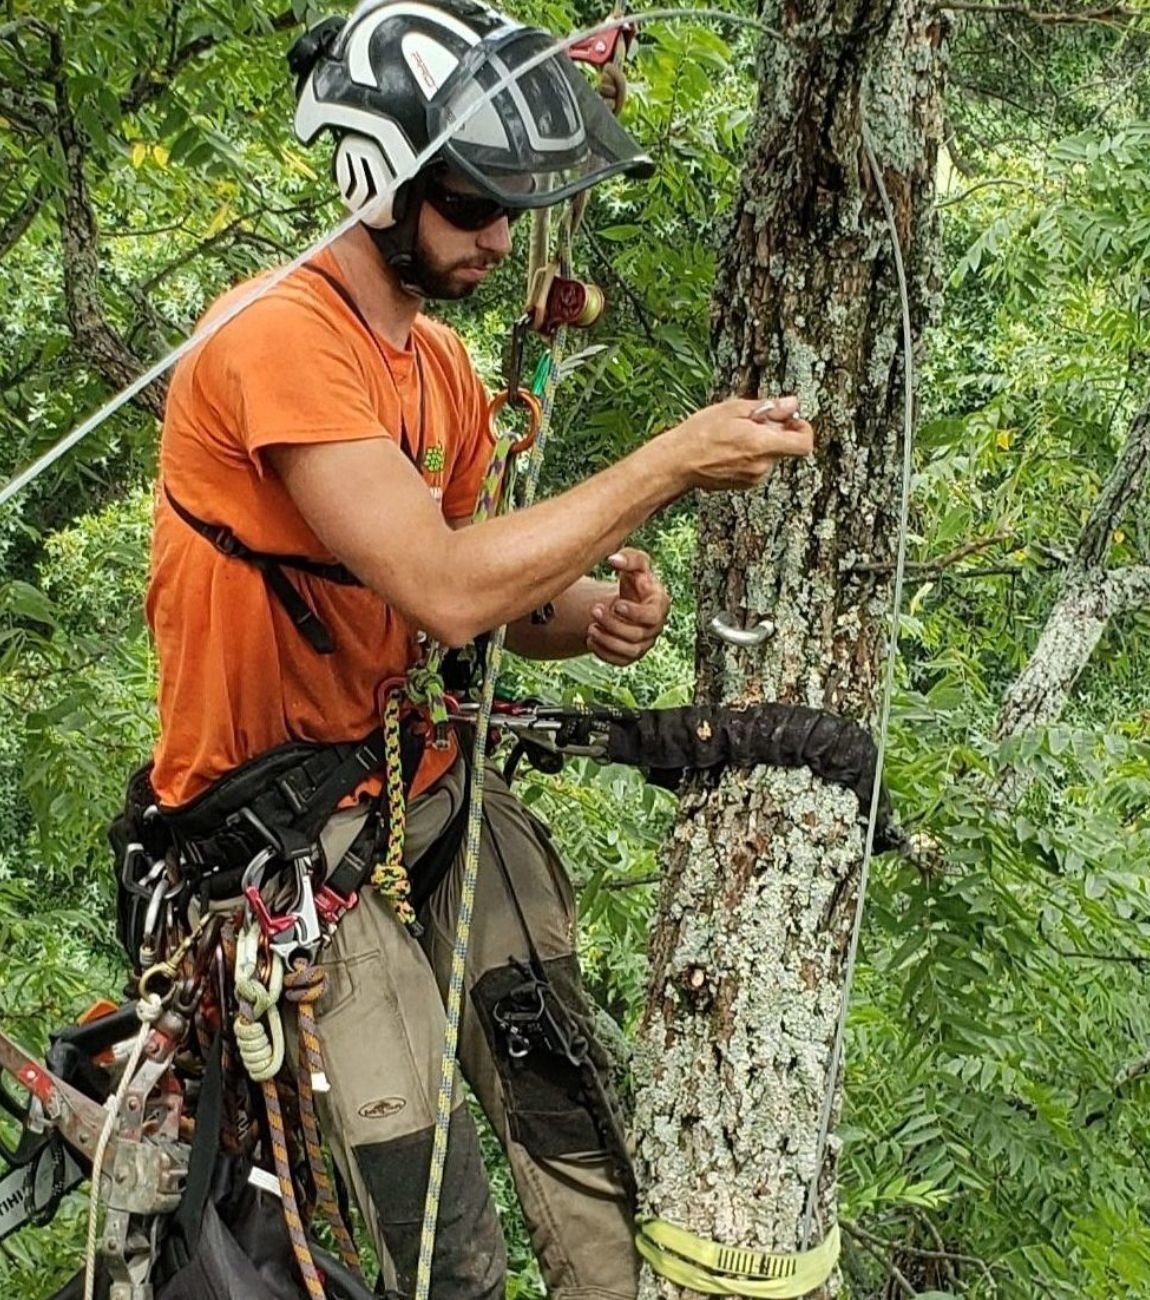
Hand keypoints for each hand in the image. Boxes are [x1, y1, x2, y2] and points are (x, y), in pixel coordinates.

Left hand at [587, 548, 670, 666]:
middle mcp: (655, 628)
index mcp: (660, 605)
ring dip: (606, 641)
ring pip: (628, 651)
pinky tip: (591, 638)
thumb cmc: (636, 577)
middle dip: (613, 625)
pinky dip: (602, 652)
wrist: (631, 597)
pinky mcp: (631, 654)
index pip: (652, 616)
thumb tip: (614, 560)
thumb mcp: (636, 563)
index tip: (616, 603)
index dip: (634, 614)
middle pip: (637, 635)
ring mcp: (644, 643)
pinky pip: (619, 661)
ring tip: (591, 627)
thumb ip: (628, 558)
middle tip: (595, 610)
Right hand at [663, 394, 813, 491]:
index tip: (793, 420)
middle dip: (775, 431)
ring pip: (770, 455)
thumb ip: (769, 407)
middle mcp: (762, 466)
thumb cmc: (701, 433)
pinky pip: (758, 466)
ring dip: (761, 443)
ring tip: (734, 435)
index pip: (803, 444)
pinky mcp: (744, 484)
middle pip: (785, 447)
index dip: (804, 429)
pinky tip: (729, 448)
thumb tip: (793, 403)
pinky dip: (751, 455)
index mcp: (762, 445)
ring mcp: (753, 478)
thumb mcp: (734, 409)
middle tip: (752, 421)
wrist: (678, 463)